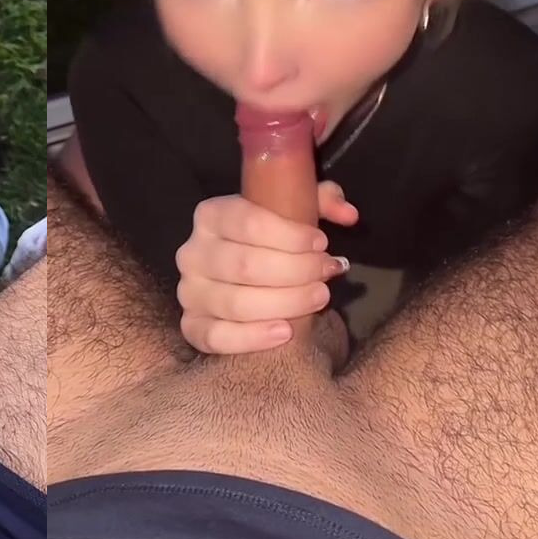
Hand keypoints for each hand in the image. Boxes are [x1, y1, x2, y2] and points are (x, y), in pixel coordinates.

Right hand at [176, 182, 356, 354]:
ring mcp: (189, 291)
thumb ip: (321, 201)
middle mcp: (192, 252)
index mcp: (211, 216)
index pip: (247, 222)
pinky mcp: (191, 325)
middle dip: (296, 271)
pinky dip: (250, 337)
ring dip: (285, 302)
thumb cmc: (273, 240)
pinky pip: (214, 336)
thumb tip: (348, 214)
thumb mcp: (294, 210)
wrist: (248, 275)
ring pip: (235, 302)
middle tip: (328, 272)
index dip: (289, 235)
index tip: (322, 242)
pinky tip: (285, 332)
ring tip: (319, 297)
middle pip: (244, 265)